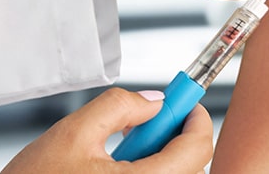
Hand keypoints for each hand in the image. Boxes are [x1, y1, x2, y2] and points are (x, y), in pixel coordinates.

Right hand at [2, 88, 212, 173]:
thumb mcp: (72, 133)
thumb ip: (119, 108)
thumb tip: (154, 101)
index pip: (195, 149)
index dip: (194, 119)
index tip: (186, 104)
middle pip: (191, 166)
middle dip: (176, 137)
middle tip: (149, 123)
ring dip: (163, 158)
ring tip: (124, 150)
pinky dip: (150, 171)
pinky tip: (119, 168)